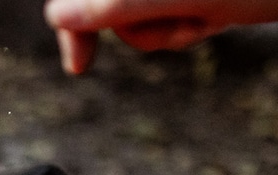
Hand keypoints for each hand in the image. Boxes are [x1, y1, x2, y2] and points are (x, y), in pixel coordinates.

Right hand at [45, 0, 277, 72]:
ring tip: (212, 16)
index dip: (72, 21)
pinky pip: (168, 11)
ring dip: (169, 26)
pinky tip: (217, 15)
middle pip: (107, 0)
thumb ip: (117, 3)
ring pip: (138, 11)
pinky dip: (186, 23)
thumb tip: (59, 16)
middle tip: (186, 27)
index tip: (80, 66)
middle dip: (138, 25)